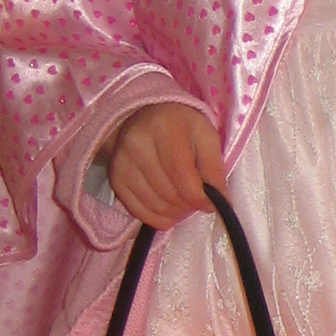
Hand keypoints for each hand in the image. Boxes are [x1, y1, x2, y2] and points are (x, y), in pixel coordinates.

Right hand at [106, 103, 226, 227]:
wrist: (144, 117)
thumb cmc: (182, 127)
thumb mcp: (206, 136)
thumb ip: (215, 168)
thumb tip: (221, 202)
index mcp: (165, 128)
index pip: (182, 174)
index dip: (199, 197)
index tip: (211, 203)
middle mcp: (137, 144)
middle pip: (169, 194)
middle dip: (188, 205)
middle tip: (196, 199)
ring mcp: (122, 163)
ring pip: (155, 206)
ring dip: (175, 213)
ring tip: (183, 201)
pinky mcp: (114, 179)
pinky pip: (138, 212)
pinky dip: (158, 218)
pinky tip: (168, 208)